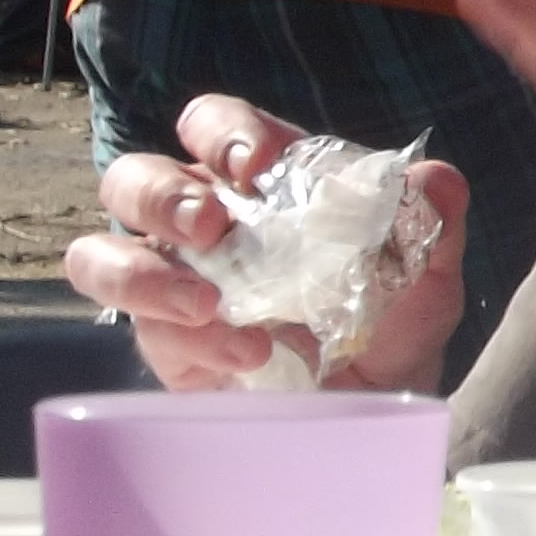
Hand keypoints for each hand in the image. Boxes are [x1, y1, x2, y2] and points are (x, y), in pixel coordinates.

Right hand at [59, 94, 468, 391]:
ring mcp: (172, 283)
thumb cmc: (391, 326)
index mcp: (259, 183)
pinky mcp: (164, 342)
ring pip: (100, 253)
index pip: (213, 126)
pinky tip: (246, 353)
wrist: (379, 409)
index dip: (222, 131)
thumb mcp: (427, 276)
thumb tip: (435, 180)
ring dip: (142, 270)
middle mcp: (202, 222)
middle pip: (133, 179)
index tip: (257, 164)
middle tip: (211, 225)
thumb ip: (433, 222)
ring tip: (207, 302)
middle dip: (161, 195)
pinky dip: (186, 337)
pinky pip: (142, 329)